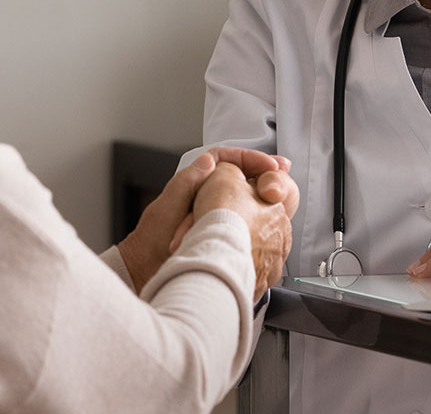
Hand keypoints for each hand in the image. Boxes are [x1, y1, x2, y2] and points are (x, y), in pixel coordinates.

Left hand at [117, 148, 289, 292]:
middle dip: (264, 174)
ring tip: (282, 195)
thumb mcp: (167, 210)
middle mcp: (207, 194)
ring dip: (264, 196)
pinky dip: (260, 219)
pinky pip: (246, 220)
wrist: (147, 272)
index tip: (269, 166)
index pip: (227, 159)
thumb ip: (185, 183)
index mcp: (193, 182)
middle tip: (283, 173)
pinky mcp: (223, 232)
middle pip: (242, 175)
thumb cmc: (151, 243)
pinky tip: (273, 221)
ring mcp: (217, 213)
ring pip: (247, 197)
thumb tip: (208, 161)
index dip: (250, 158)